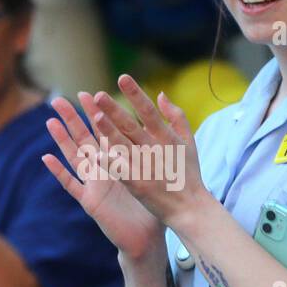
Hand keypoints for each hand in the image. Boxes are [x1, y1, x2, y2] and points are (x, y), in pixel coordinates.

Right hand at [42, 91, 164, 259]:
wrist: (147, 238)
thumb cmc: (153, 206)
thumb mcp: (156, 173)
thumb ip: (158, 149)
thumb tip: (164, 133)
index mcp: (119, 161)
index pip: (105, 132)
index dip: (96, 113)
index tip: (89, 93)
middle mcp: (103, 171)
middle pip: (84, 139)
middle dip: (72, 120)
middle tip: (59, 100)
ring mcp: (94, 185)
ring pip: (75, 157)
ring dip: (62, 140)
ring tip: (50, 121)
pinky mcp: (91, 202)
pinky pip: (72, 185)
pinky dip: (59, 172)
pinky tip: (46, 158)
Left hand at [86, 74, 207, 228]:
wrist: (190, 208)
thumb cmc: (188, 174)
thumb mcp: (189, 142)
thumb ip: (176, 116)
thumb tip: (160, 94)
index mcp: (166, 137)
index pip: (148, 110)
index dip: (135, 94)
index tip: (122, 77)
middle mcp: (155, 149)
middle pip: (131, 126)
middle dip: (115, 110)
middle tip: (99, 95)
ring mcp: (146, 167)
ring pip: (123, 146)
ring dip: (109, 131)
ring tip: (95, 116)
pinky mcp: (139, 185)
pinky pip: (121, 171)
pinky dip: (110, 163)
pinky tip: (96, 153)